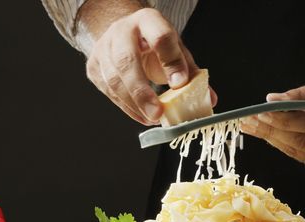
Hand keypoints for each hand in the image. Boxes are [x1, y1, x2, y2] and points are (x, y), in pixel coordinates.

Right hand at [85, 8, 201, 124]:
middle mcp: (121, 31)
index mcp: (147, 20)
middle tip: (158, 113)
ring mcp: (103, 49)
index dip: (171, 61)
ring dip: (135, 105)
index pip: (160, 37)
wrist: (125, 36)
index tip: (179, 84)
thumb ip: (191, 72)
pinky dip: (127, 108)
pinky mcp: (94, 67)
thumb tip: (210, 99)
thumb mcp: (176, 50)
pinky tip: (142, 115)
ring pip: (114, 80)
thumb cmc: (154, 44)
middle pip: (126, 60)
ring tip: (153, 118)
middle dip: (142, 91)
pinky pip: (109, 92)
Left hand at [241, 79, 304, 169]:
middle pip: (301, 142)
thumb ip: (301, 95)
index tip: (262, 111)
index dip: (284, 119)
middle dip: (271, 130)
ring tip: (251, 126)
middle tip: (248, 120)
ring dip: (271, 139)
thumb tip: (272, 100)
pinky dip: (281, 144)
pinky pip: (299, 156)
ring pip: (297, 152)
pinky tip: (266, 133)